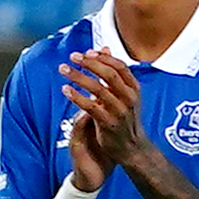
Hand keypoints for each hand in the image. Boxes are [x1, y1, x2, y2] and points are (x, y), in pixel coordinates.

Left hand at [62, 46, 139, 190]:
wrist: (132, 148)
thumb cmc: (126, 119)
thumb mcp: (125, 95)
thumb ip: (114, 73)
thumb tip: (104, 50)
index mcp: (134, 89)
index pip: (120, 66)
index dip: (103, 57)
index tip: (87, 52)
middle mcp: (129, 98)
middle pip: (109, 74)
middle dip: (90, 63)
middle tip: (73, 57)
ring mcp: (120, 111)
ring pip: (98, 89)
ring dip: (79, 77)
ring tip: (64, 69)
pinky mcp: (108, 124)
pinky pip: (90, 107)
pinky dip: (77, 97)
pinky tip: (66, 90)